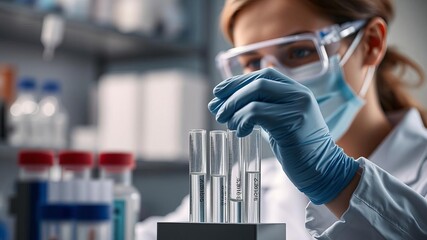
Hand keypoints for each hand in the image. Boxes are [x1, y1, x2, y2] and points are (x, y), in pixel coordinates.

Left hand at [208, 68, 358, 203]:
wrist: (323, 170)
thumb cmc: (297, 148)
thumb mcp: (279, 121)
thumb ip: (260, 108)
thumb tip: (222, 103)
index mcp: (296, 90)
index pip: (263, 75)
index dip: (237, 82)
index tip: (218, 92)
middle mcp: (299, 94)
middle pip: (257, 82)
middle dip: (232, 94)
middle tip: (217, 110)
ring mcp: (297, 107)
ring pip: (255, 96)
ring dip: (234, 109)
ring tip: (229, 123)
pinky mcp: (291, 123)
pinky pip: (256, 114)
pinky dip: (242, 121)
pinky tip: (241, 132)